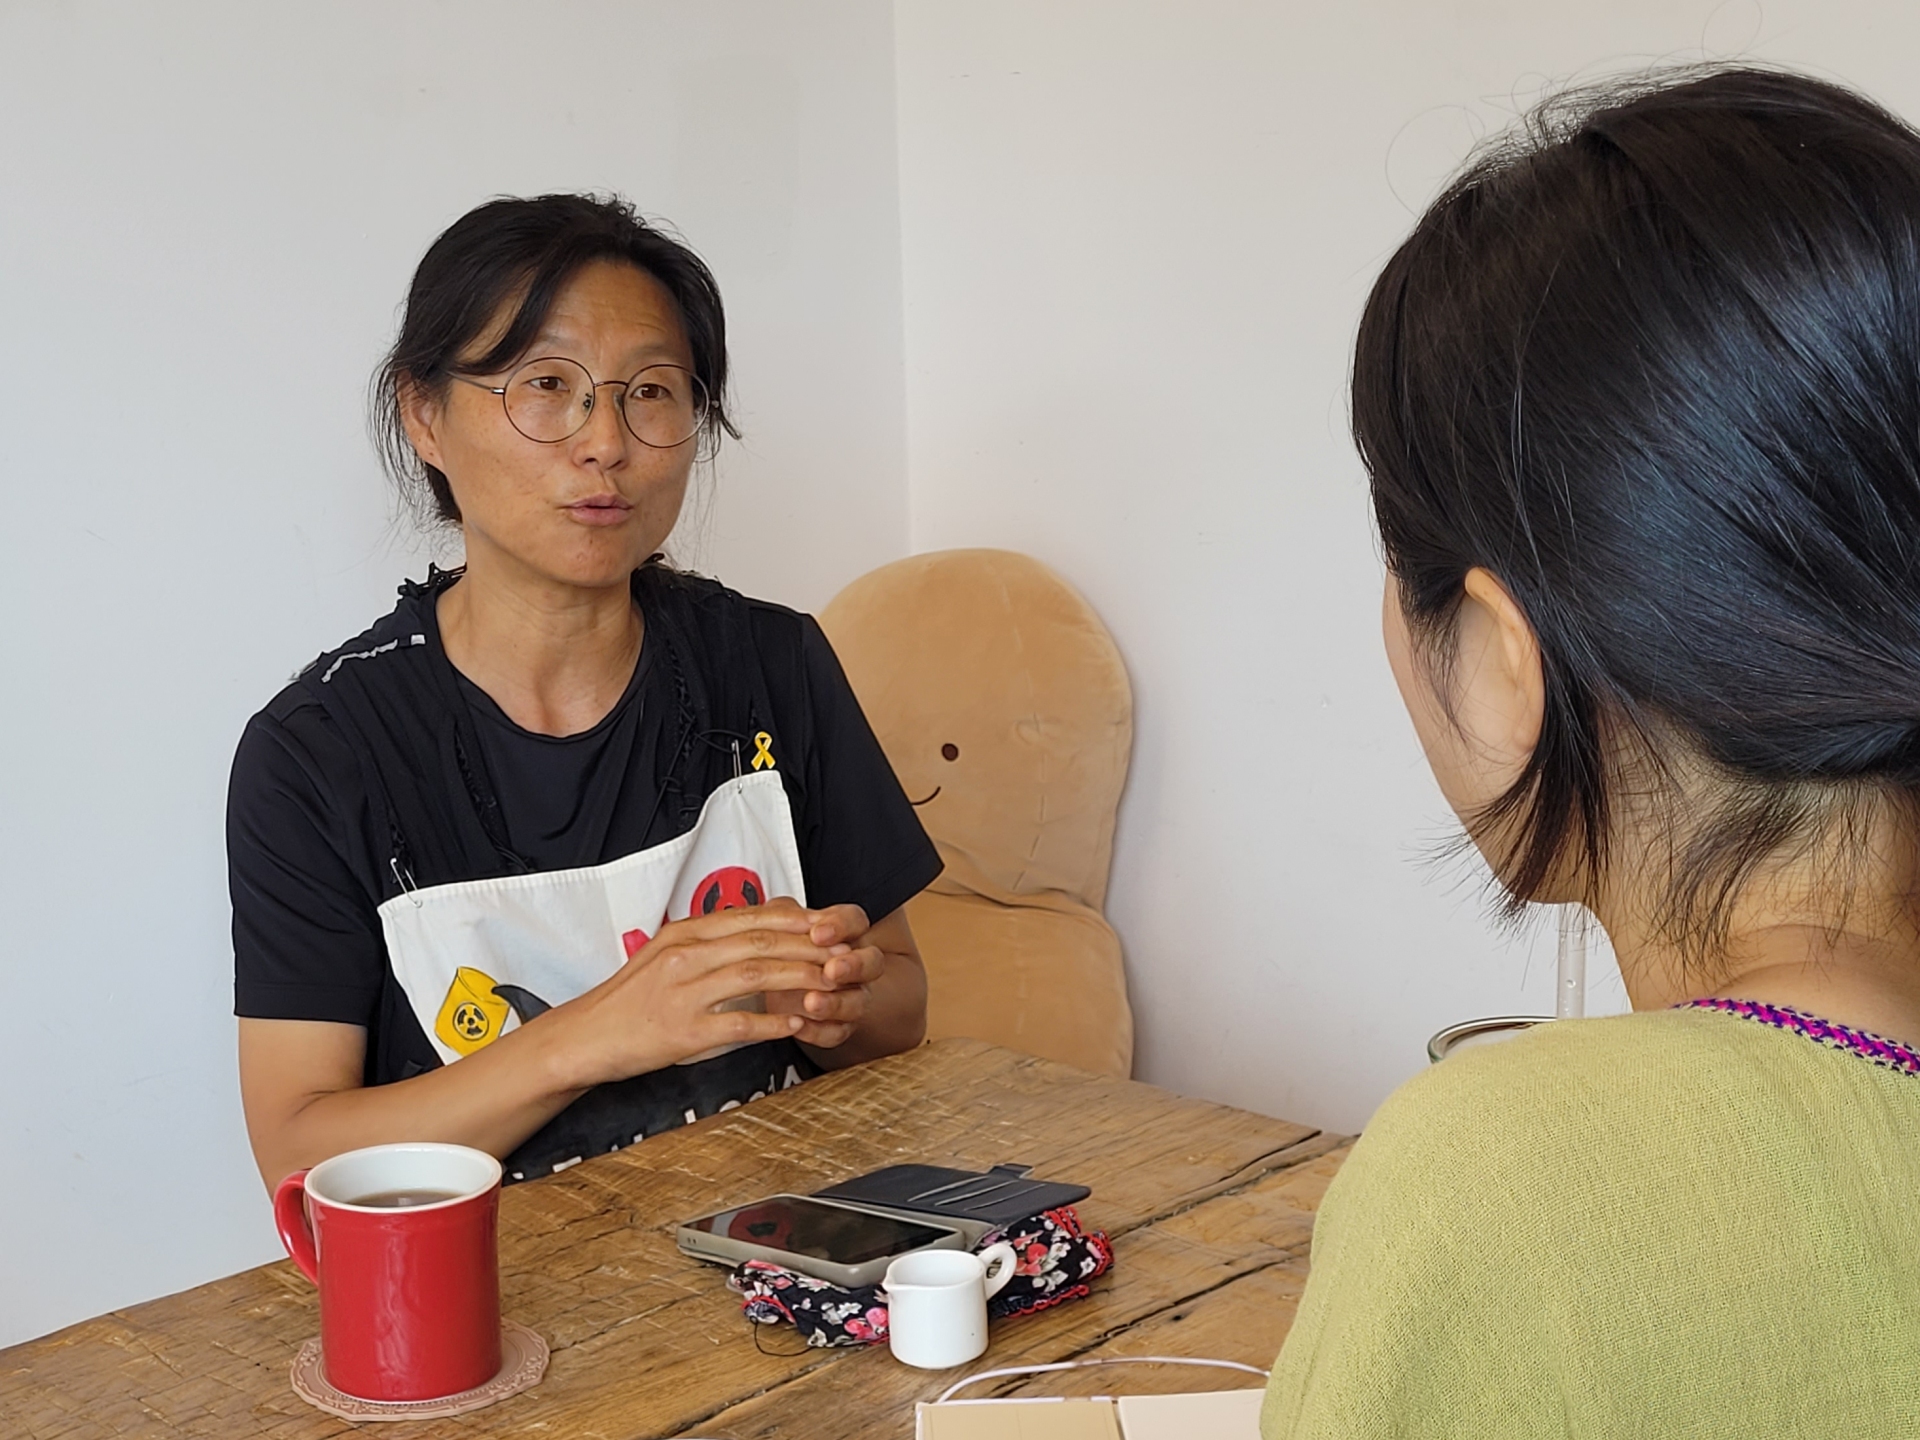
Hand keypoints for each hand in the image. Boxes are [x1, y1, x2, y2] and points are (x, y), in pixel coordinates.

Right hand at [546, 898, 844, 1086]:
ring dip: (802, 978)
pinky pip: (738, 1023)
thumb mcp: (667, 956)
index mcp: (686, 934)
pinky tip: (799, 1025)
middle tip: (847, 952)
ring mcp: (684, 992)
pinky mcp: (683, 1031)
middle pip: (762, 941)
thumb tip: (756, 932)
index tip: (832, 924)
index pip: (754, 918)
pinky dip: (773, 1023)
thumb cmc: (630, 1000)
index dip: (799, 920)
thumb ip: (709, 942)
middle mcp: (686, 955)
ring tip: (835, 984)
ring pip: (757, 975)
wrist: (584, 1037)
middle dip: (811, 945)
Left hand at [762, 904, 882, 1049]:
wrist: (777, 990)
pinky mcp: (837, 1026)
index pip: (856, 922)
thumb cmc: (784, 952)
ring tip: (812, 1002)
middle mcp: (854, 966)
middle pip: (872, 963)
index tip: (819, 933)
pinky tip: (799, 1026)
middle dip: (853, 966)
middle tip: (831, 970)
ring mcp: (850, 997)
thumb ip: (783, 915)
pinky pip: (836, 1032)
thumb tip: (779, 908)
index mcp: (845, 935)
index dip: (842, 926)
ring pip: (857, 1002)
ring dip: (835, 1003)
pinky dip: (817, 1031)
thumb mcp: (782, 927)